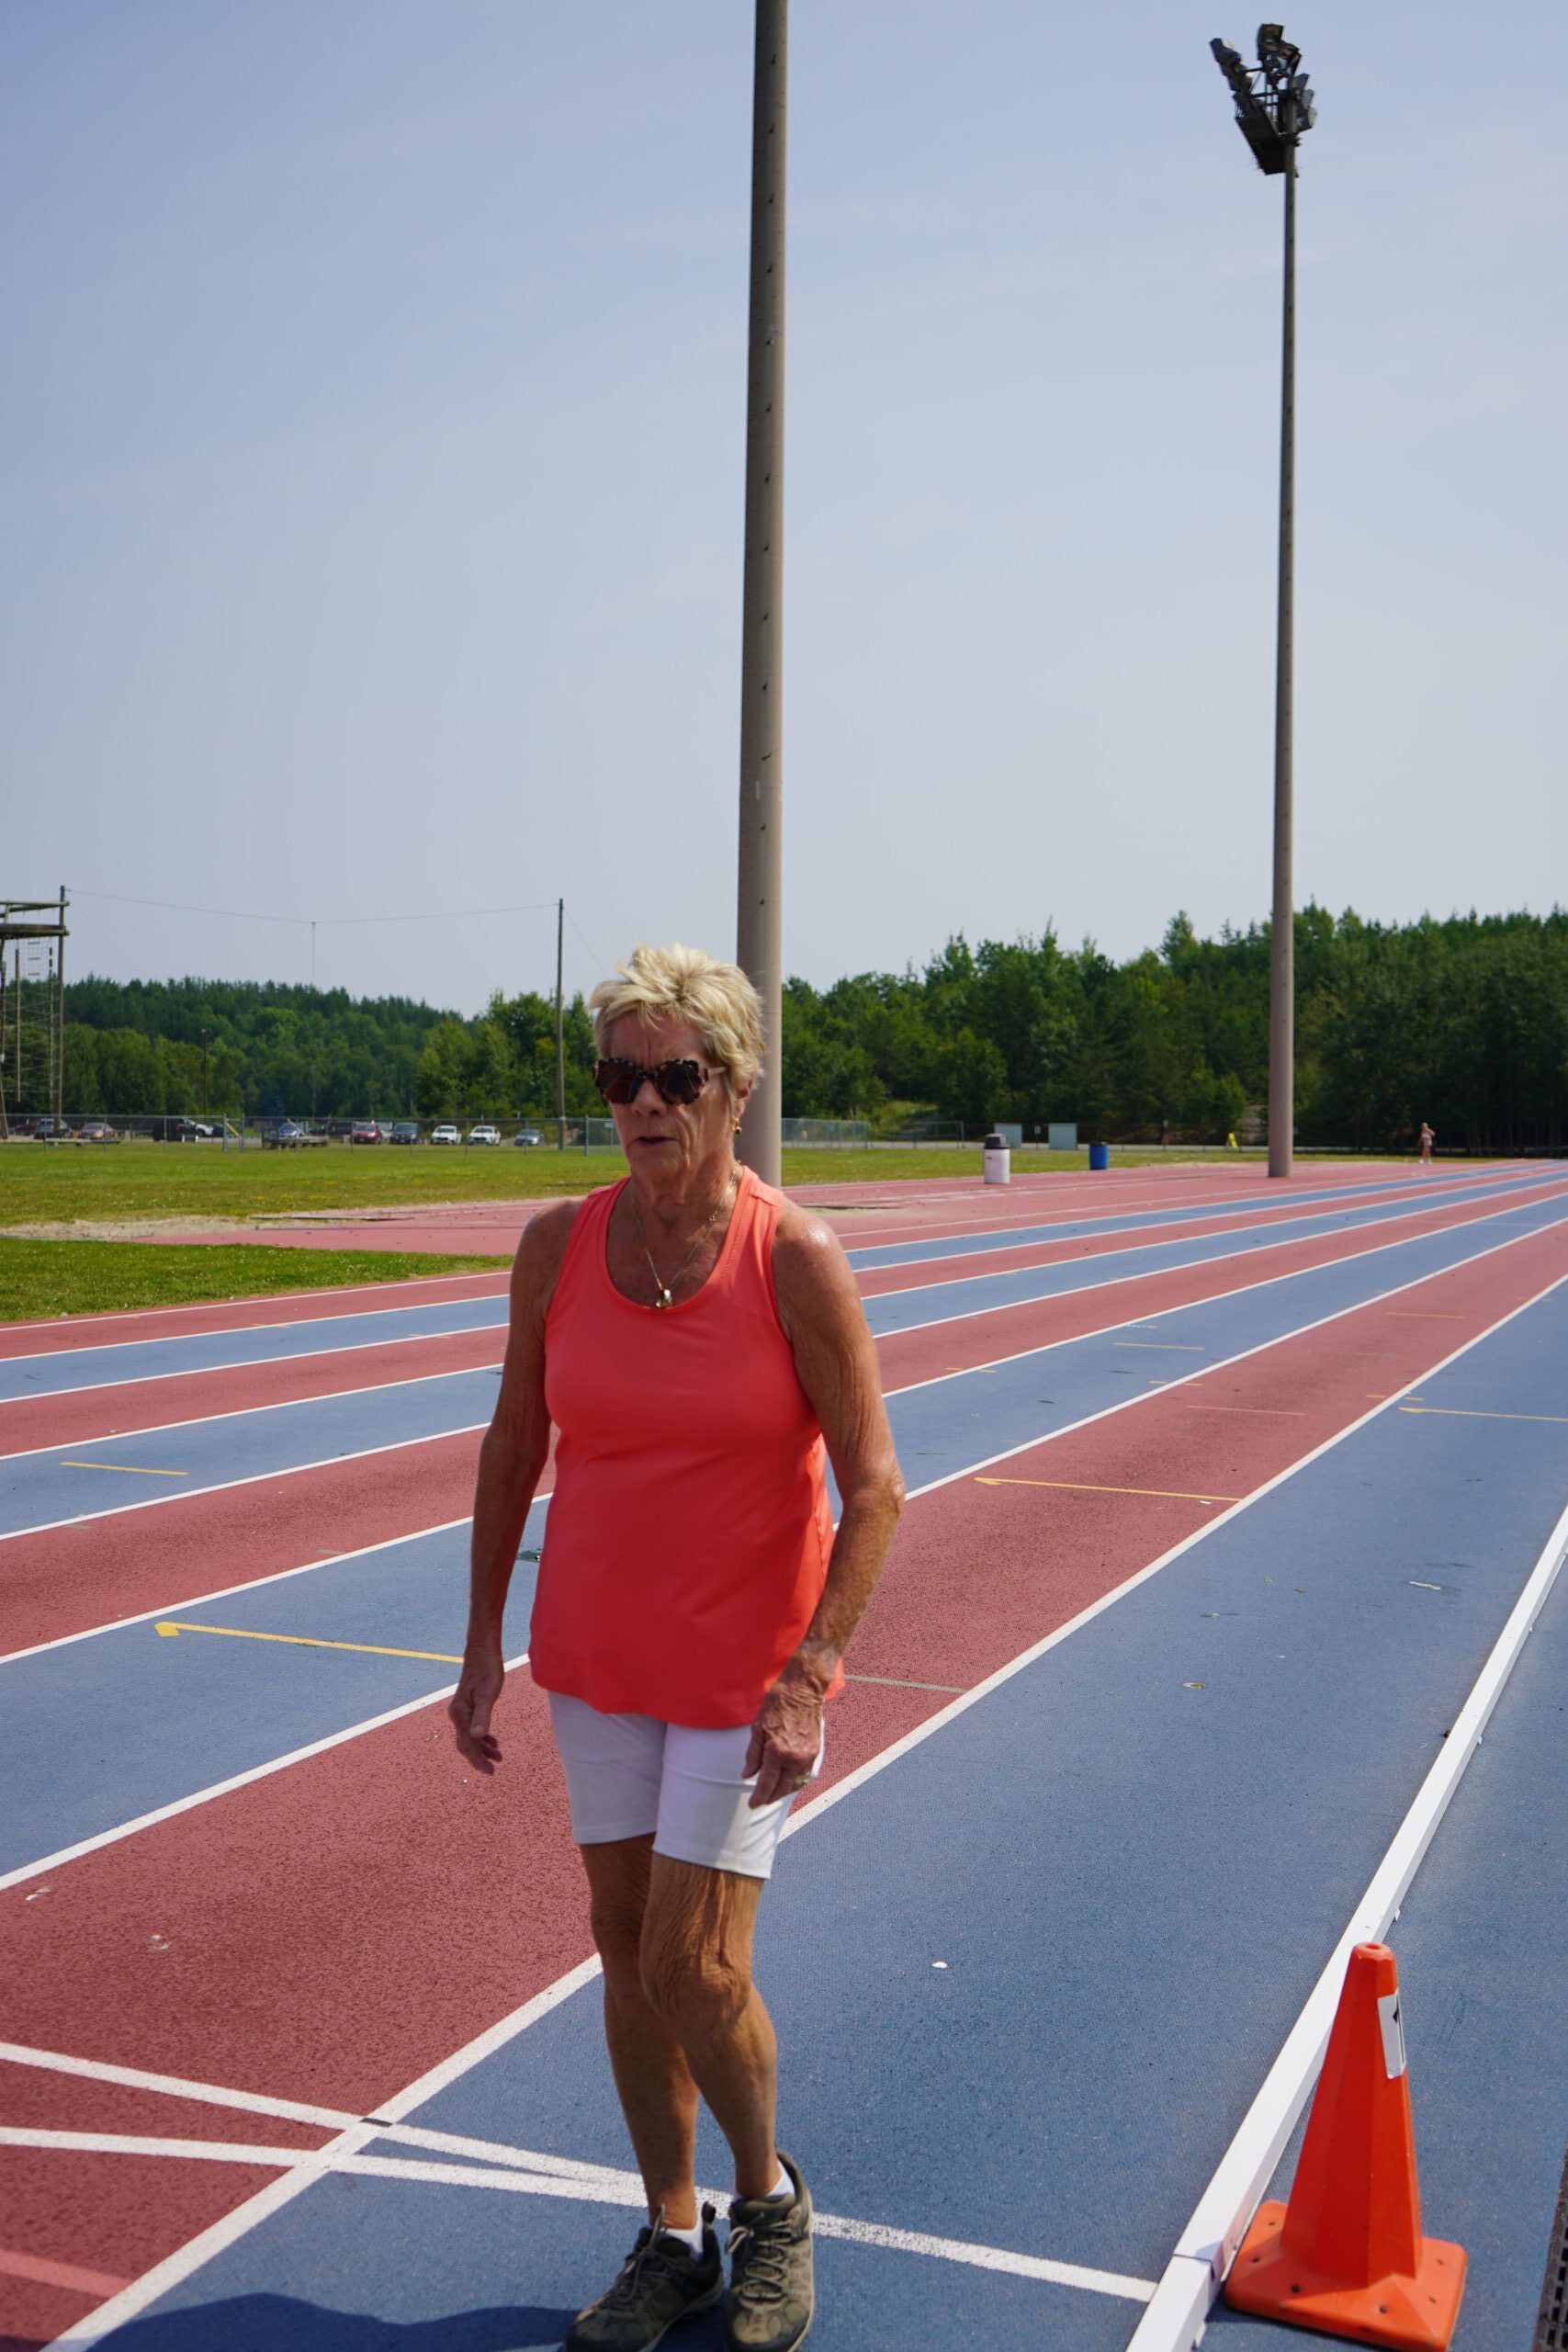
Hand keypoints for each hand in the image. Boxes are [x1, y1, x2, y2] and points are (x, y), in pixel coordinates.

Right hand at [449, 1645, 504, 1773]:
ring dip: (482, 1749)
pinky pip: (473, 1728)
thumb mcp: (488, 1693)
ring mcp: (462, 1711)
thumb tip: (477, 1737)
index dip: (477, 1760)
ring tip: (498, 1758)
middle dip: (478, 1758)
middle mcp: (457, 1714)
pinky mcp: (468, 1706)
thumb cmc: (486, 1670)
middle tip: (492, 1770)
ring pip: (470, 1737)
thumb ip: (483, 1716)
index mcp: (460, 1713)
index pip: (467, 1744)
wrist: (482, 1651)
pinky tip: (493, 1742)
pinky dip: (482, 1738)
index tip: (488, 1771)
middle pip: (466, 1743)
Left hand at [744, 1667, 825, 1808]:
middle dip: (770, 1797)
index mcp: (777, 1752)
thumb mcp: (757, 1727)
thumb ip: (753, 1754)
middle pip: (782, 1788)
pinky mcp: (815, 1751)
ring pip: (795, 1783)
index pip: (766, 1783)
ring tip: (773, 1793)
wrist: (803, 1690)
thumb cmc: (778, 1704)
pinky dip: (795, 1781)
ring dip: (784, 1791)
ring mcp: (807, 1756)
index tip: (752, 1804)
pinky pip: (804, 1774)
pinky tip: (787, 1781)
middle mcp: (794, 1758)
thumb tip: (747, 1774)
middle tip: (761, 1801)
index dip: (758, 1796)